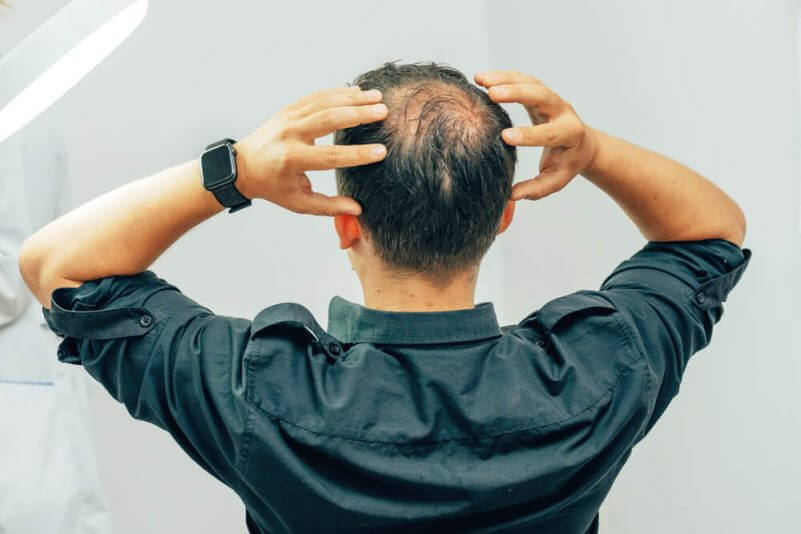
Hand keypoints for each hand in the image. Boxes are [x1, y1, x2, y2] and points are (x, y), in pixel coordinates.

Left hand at [234, 86, 387, 215]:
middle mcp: (290, 135)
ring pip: (325, 103)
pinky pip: (317, 97)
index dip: (358, 154)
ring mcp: (289, 118)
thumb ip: (329, 206)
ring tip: (378, 97)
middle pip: (329, 120)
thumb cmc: (274, 187)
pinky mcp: (289, 109)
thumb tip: (358, 209)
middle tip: (383, 111)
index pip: (331, 156)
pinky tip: (359, 92)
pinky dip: (339, 92)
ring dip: (353, 98)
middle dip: (358, 114)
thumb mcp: (299, 203)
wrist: (243, 166)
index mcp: (292, 160)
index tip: (382, 151)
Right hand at [475, 71, 598, 200]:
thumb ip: (536, 189)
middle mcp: (563, 111)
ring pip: (530, 82)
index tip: (505, 136)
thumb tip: (512, 196)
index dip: (528, 135)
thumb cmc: (567, 163)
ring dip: (505, 79)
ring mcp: (552, 98)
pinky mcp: (540, 91)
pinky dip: (503, 76)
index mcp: (570, 133)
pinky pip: (523, 79)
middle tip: (492, 93)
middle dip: (517, 93)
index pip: (550, 133)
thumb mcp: (555, 179)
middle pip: (542, 96)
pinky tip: (481, 78)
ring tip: (479, 80)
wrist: (582, 143)